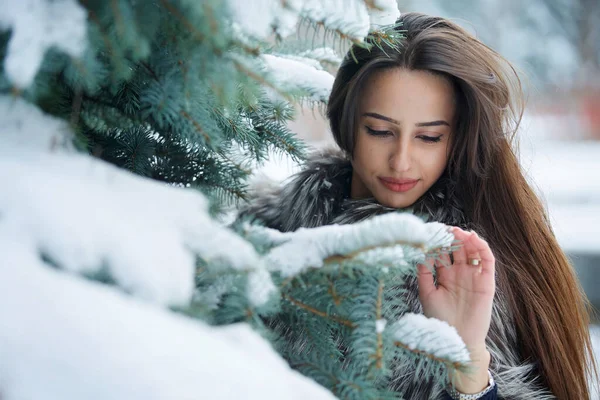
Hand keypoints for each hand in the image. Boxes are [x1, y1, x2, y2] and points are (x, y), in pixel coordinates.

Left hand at [416, 227, 495, 391]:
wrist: (458, 339)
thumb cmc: (440, 319)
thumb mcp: (427, 293)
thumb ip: (423, 274)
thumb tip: (418, 253)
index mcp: (445, 275)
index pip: (442, 252)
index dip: (438, 242)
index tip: (429, 230)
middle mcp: (460, 273)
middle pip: (458, 248)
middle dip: (451, 237)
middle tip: (443, 228)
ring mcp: (473, 275)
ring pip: (472, 250)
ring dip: (466, 239)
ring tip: (457, 231)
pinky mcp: (487, 281)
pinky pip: (487, 260)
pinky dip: (482, 247)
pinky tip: (473, 239)